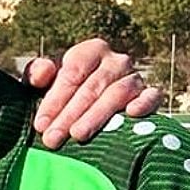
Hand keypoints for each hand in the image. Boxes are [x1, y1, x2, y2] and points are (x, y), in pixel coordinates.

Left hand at [24, 41, 160, 148]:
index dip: (54, 100)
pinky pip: (152, 96)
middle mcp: (116, 61)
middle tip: (52, 138)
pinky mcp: (151, 95)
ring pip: (118, 93)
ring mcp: (135, 77)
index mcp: (91, 51)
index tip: (40, 124)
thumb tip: (44, 74)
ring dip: (96, 115)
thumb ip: (36, 73)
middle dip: (69, 114)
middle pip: (92, 87)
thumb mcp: (45, 82)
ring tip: (78, 135)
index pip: (73, 73)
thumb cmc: (64, 93)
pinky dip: (145, 103)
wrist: (90, 107)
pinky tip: (132, 113)